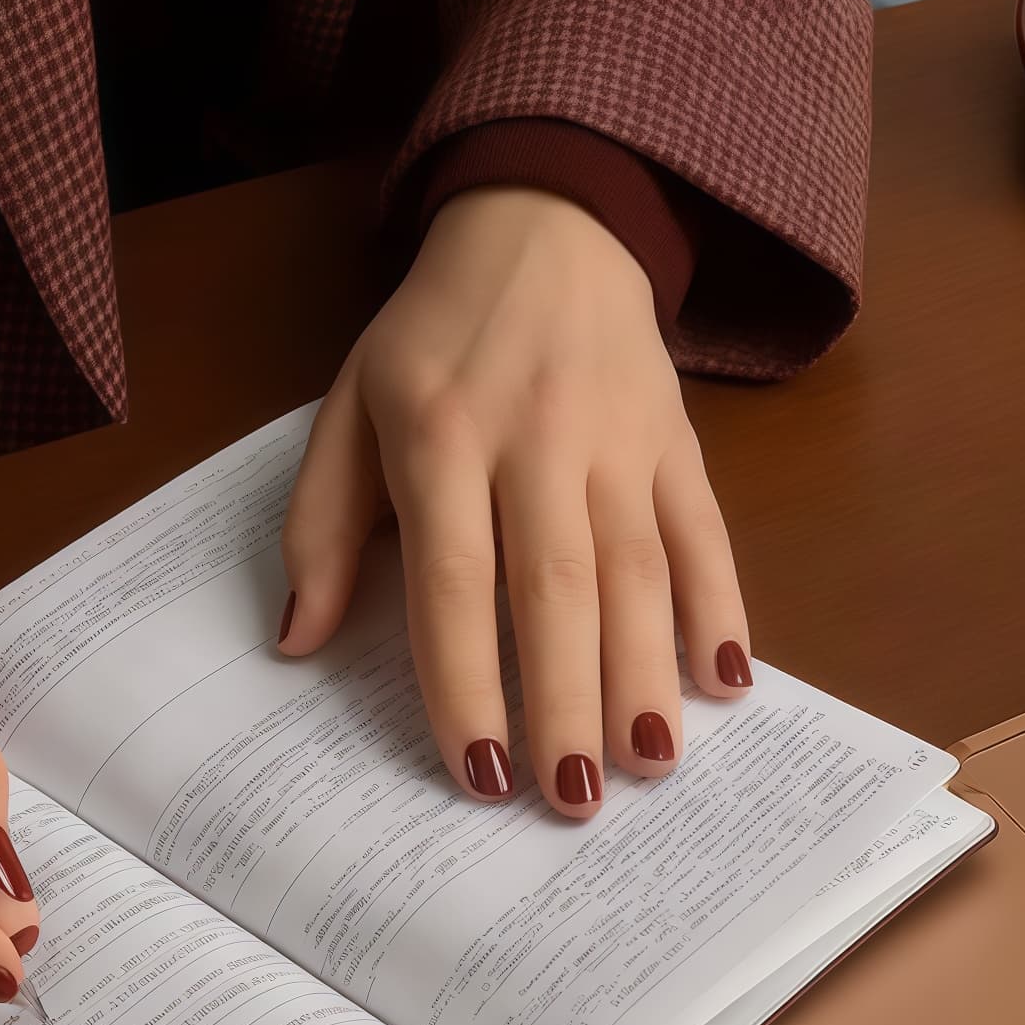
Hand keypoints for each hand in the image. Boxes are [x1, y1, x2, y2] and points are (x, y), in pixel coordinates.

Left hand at [281, 186, 752, 816]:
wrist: (543, 224)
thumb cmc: (433, 336)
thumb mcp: (349, 406)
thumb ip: (320, 524)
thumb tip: (299, 639)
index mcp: (439, 436)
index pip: (453, 579)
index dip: (466, 681)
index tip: (477, 771)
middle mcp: (533, 438)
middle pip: (555, 588)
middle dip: (564, 702)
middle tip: (569, 800)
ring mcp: (615, 437)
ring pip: (637, 570)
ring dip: (645, 674)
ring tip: (647, 765)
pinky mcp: (674, 437)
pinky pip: (702, 530)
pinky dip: (721, 605)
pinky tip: (726, 681)